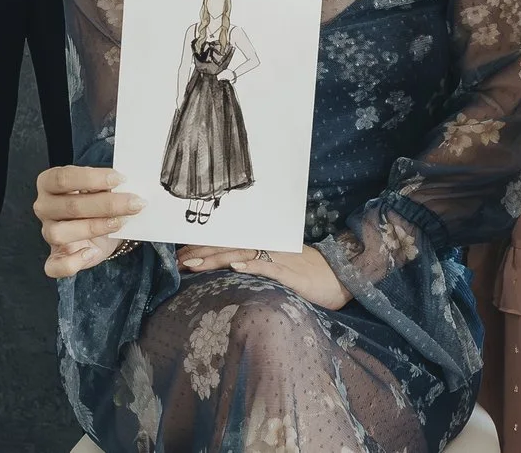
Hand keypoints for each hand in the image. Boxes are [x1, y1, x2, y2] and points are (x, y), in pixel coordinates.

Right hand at [34, 165, 143, 277]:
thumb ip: (106, 184)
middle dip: (107, 204)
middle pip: (70, 206)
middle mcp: (44, 207)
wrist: (101, 227)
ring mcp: (48, 233)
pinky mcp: (55, 257)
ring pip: (60, 233)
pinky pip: (55, 266)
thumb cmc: (98, 200)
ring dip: (95, 227)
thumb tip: (127, 186)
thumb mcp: (101, 187)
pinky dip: (72, 262)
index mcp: (49, 183)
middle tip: (134, 203)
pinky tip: (92, 252)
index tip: (120, 179)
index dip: (92, 178)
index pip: (63, 178)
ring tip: (119, 222)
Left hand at [177, 243, 351, 309]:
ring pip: (244, 254)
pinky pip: (270, 267)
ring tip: (195, 263)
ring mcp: (280, 259)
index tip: (181, 253)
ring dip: (217, 258)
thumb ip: (260, 269)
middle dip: (203, 252)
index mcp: (265, 248)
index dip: (205, 247)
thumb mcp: (282, 270)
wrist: (343, 277)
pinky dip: (252, 266)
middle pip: (231, 247)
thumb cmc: (312, 276)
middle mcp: (269, 249)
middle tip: (177, 259)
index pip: (230, 245)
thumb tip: (234, 272)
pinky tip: (236, 267)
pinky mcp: (292, 274)